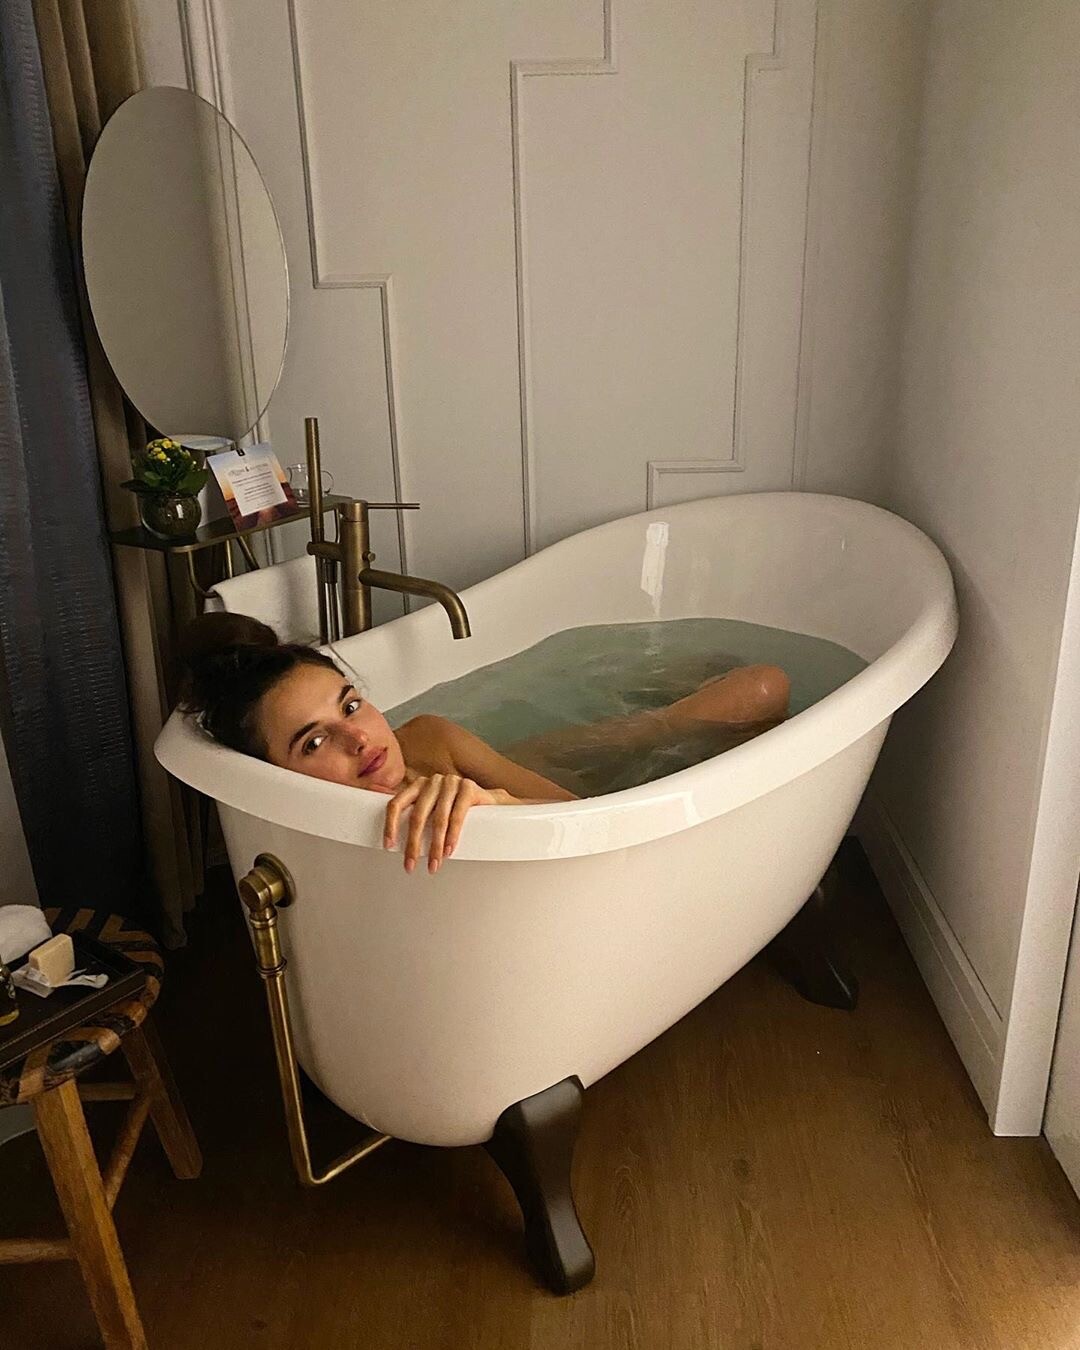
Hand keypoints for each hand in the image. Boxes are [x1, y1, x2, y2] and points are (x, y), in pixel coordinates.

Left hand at [383, 773, 500, 873]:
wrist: (491, 803)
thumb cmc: (457, 810)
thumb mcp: (434, 811)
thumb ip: (419, 819)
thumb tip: (398, 846)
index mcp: (418, 786)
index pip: (397, 804)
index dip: (390, 826)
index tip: (389, 846)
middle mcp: (432, 781)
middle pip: (417, 815)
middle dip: (413, 844)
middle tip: (411, 866)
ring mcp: (451, 782)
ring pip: (438, 819)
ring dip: (434, 846)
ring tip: (434, 865)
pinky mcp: (468, 788)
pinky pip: (457, 815)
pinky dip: (452, 836)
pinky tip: (448, 850)